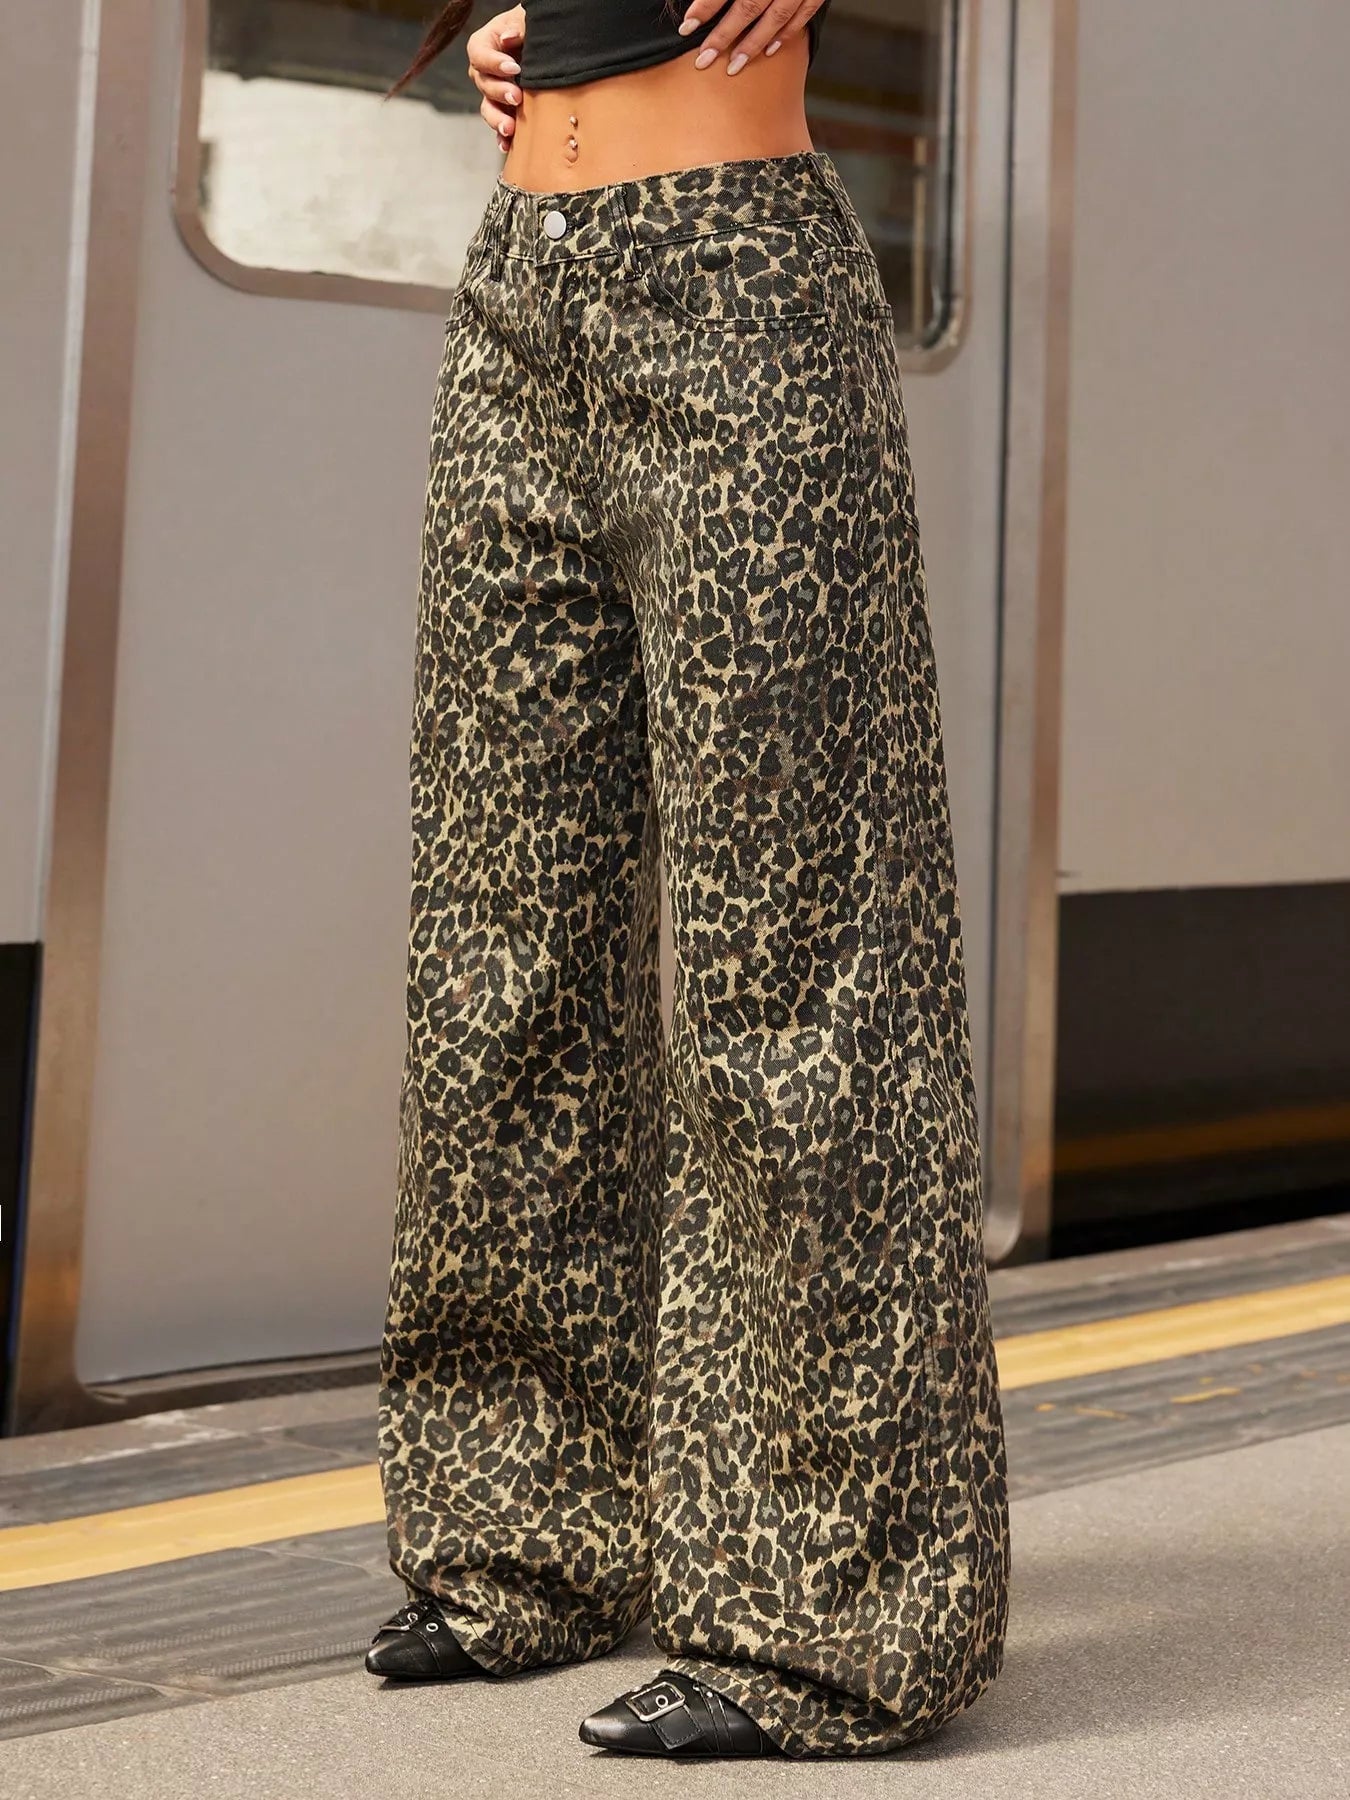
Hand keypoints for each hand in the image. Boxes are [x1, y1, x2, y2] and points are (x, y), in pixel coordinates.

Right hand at [468, 6, 525, 152]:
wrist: (545, 47)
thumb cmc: (532, 29)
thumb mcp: (526, 21)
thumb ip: (517, 27)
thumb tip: (508, 38)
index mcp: (485, 45)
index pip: (479, 54)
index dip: (493, 63)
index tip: (513, 68)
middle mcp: (485, 71)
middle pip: (484, 84)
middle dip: (499, 92)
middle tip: (517, 97)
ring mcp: (494, 93)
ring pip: (488, 108)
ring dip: (497, 119)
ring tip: (510, 127)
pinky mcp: (505, 110)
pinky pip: (499, 126)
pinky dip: (502, 137)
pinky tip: (507, 145)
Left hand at [678, 0, 825, 74]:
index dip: (706, 6)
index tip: (687, 26)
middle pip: (748, 5)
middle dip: (724, 35)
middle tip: (704, 59)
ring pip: (776, 16)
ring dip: (753, 43)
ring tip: (733, 65)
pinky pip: (803, 14)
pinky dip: (786, 34)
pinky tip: (769, 50)